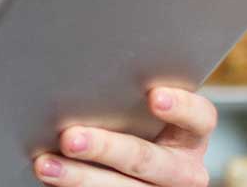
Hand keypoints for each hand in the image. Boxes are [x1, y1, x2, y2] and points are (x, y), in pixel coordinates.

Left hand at [31, 86, 216, 185]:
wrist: (129, 159)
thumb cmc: (135, 118)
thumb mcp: (143, 108)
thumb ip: (129, 94)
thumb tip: (86, 70)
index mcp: (192, 134)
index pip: (201, 117)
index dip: (181, 107)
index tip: (153, 96)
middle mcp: (184, 168)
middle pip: (149, 159)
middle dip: (106, 148)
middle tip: (70, 137)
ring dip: (79, 177)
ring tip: (46, 164)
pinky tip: (53, 176)